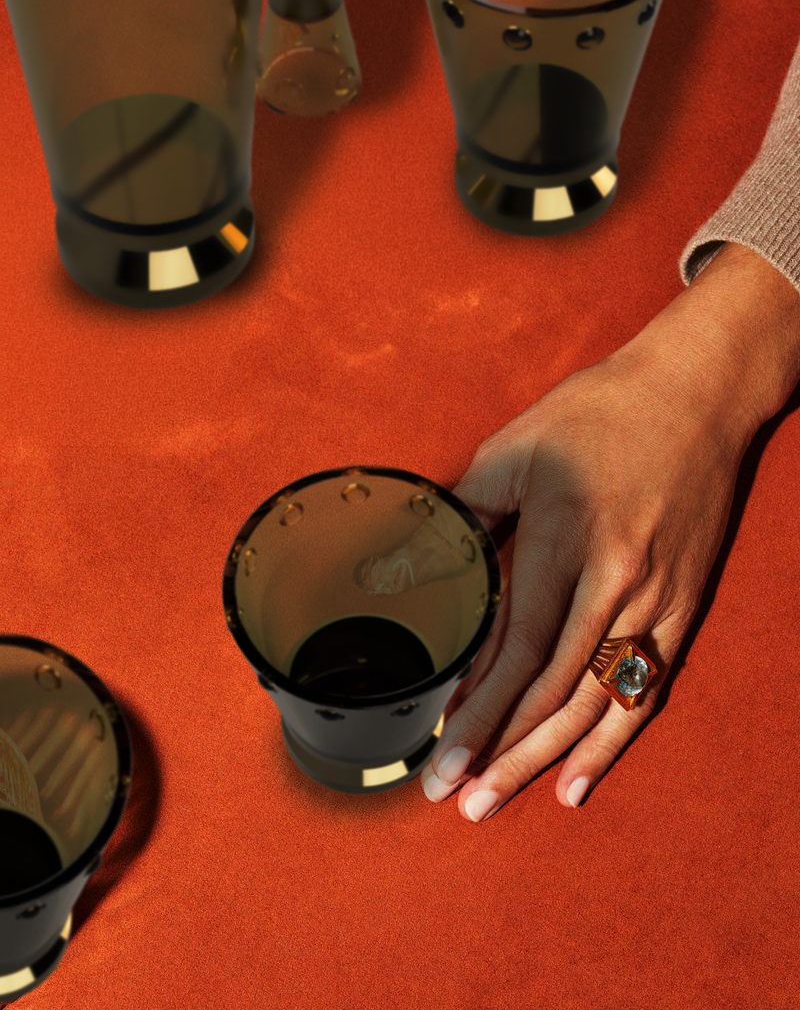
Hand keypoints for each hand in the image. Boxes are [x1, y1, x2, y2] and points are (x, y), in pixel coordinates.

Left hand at [421, 245, 799, 820]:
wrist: (698, 393)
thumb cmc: (600, 414)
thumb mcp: (517, 449)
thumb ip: (460, 516)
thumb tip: (396, 565)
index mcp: (568, 540)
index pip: (517, 649)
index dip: (477, 711)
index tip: (441, 756)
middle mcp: (617, 581)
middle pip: (554, 691)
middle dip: (501, 753)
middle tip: (456, 799)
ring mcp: (657, 599)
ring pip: (598, 702)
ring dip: (545, 759)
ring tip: (498, 800)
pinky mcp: (684, 606)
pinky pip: (647, 689)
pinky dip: (611, 740)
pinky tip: (577, 781)